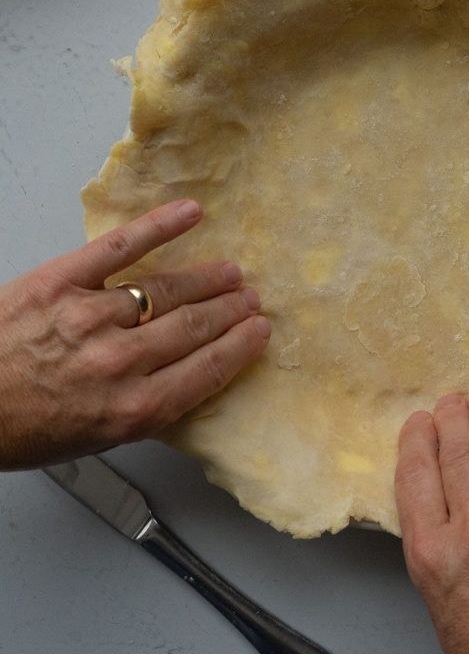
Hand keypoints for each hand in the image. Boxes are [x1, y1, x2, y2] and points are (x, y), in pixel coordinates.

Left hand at [0, 199, 270, 469]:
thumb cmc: (19, 427)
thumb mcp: (94, 439)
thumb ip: (145, 408)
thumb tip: (186, 378)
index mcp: (132, 408)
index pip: (206, 370)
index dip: (240, 347)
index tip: (259, 332)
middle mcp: (119, 361)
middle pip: (193, 327)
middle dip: (230, 311)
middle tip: (250, 299)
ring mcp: (91, 315)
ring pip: (166, 289)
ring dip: (207, 279)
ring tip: (229, 273)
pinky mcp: (61, 279)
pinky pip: (120, 247)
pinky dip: (159, 227)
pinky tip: (190, 214)